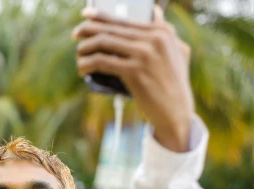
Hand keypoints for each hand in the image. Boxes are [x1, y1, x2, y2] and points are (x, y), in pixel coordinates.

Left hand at [74, 6, 193, 151]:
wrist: (176, 112)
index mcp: (163, 32)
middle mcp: (155, 39)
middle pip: (111, 29)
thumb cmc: (174, 84)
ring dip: (86, 48)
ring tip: (79, 56)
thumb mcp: (177, 52)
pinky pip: (102, 61)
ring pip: (104, 42)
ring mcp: (144, 54)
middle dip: (88, 30)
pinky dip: (87, 64)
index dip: (101, 15)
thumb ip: (165, 31)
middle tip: (76, 35)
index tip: (85, 15)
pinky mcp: (134, 71)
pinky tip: (82, 69)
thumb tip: (154, 11)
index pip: (125, 19)